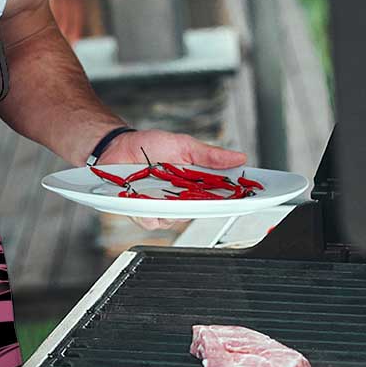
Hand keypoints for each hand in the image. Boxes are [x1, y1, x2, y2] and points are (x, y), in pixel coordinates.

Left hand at [100, 129, 247, 231]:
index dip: (234, 199)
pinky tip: (146, 201)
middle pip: (199, 212)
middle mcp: (180, 199)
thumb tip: (239, 157)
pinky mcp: (141, 212)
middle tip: (204, 195)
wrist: (117, 146)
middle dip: (203, 206)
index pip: (219, 196)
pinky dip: (149, 213)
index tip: (248, 197)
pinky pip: (150, 221)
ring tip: (166, 192)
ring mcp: (161, 207)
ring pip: (175, 220)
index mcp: (194, 184)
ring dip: (172, 208)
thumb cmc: (149, 145)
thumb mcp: (183, 145)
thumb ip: (209, 155)